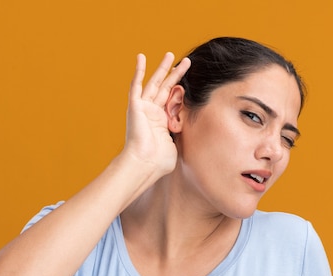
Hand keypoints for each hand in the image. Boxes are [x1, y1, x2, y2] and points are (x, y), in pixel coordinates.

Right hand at [122, 52, 190, 177]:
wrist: (144, 163)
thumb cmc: (159, 161)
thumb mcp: (177, 145)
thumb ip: (183, 136)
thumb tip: (197, 135)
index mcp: (162, 122)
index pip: (173, 100)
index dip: (181, 89)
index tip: (191, 80)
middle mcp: (152, 113)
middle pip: (166, 88)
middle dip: (176, 74)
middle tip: (186, 62)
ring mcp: (143, 108)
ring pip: (155, 83)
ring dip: (163, 68)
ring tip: (171, 54)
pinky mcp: (135, 106)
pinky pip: (136, 85)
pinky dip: (138, 71)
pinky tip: (141, 57)